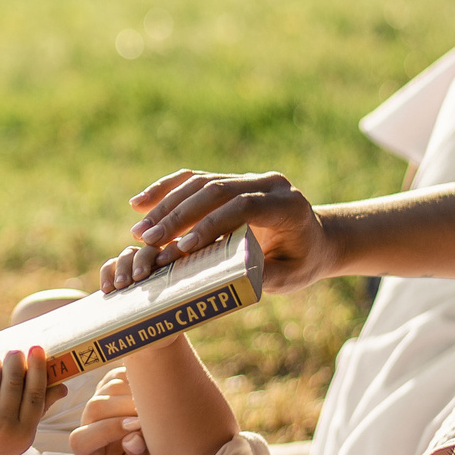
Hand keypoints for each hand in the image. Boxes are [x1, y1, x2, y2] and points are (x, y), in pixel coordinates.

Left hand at [0, 346, 63, 454]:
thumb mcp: (23, 432)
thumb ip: (41, 408)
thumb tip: (63, 387)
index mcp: (24, 431)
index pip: (35, 393)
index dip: (37, 368)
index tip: (37, 349)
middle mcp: (3, 425)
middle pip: (14, 381)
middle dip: (15, 359)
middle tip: (15, 352)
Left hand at [68, 368, 160, 454]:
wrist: (160, 450)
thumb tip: (133, 439)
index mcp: (87, 450)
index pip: (83, 438)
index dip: (109, 430)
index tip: (136, 428)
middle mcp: (88, 422)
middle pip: (96, 407)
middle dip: (126, 408)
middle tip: (152, 414)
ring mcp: (98, 400)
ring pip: (110, 388)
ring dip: (135, 394)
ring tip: (156, 405)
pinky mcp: (110, 384)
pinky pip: (120, 375)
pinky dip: (138, 381)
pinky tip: (153, 393)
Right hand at [115, 170, 332, 293]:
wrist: (315, 238)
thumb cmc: (302, 262)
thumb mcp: (291, 276)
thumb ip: (264, 275)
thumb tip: (226, 276)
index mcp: (287, 205)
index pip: (243, 207)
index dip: (211, 225)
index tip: (181, 248)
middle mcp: (268, 183)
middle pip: (217, 190)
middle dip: (179, 215)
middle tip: (148, 240)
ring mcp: (248, 177)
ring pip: (201, 182)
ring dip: (166, 205)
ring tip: (139, 230)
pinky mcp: (231, 180)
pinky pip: (195, 179)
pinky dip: (166, 190)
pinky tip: (140, 202)